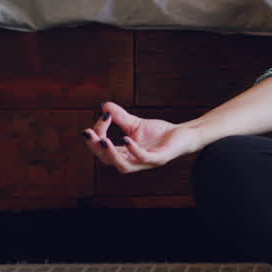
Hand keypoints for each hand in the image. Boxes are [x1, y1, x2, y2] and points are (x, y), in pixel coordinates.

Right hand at [81, 101, 199, 173]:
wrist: (183, 135)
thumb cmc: (159, 133)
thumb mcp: (135, 124)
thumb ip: (120, 117)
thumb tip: (104, 105)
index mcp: (124, 155)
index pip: (103, 150)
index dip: (98, 135)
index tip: (102, 116)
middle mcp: (132, 161)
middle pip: (107, 160)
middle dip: (96, 148)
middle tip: (89, 134)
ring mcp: (145, 162)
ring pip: (123, 166)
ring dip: (111, 154)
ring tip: (103, 141)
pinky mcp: (159, 159)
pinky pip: (143, 158)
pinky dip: (133, 150)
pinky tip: (126, 139)